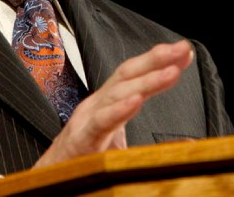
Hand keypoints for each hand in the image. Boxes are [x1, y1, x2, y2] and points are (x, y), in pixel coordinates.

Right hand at [33, 39, 193, 167]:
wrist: (44, 186)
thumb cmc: (81, 165)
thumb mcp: (121, 152)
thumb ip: (153, 146)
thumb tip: (189, 144)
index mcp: (105, 106)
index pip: (133, 76)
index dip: (157, 61)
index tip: (184, 52)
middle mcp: (95, 106)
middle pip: (126, 75)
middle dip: (156, 59)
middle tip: (182, 50)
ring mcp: (86, 121)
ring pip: (117, 93)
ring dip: (147, 81)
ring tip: (171, 72)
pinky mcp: (80, 142)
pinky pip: (100, 123)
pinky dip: (118, 110)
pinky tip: (137, 100)